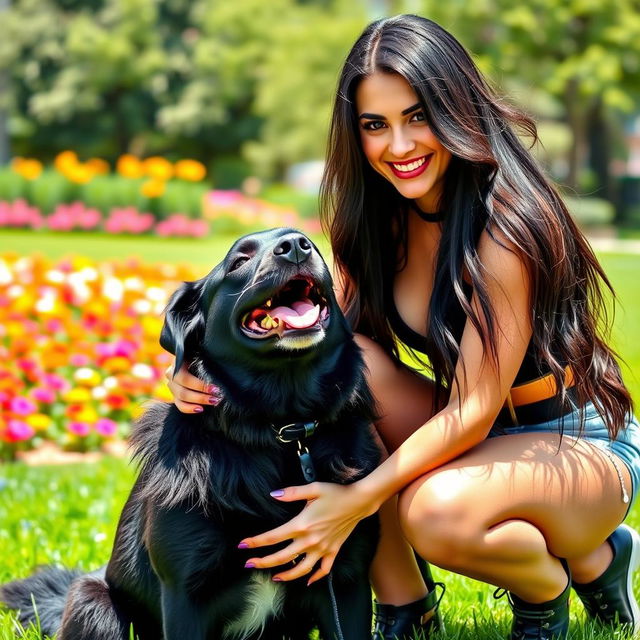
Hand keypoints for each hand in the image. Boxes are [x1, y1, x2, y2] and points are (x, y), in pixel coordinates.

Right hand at [165, 362, 221, 412]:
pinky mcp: (175, 396)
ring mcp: (172, 385)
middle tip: (216, 396)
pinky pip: (179, 405)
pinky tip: (200, 409)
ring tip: (213, 401)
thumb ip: (205, 362)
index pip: (185, 377)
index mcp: (177, 362)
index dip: (200, 385)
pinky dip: (189, 408)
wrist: (193, 360)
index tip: (215, 388)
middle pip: (183, 389)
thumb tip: (220, 370)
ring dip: (198, 400)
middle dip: (201, 395)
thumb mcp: (201, 356)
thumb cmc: (200, 357)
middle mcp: (171, 374)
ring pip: (181, 397)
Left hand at [238, 481, 378, 584]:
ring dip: (286, 575)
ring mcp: (322, 549)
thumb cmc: (335, 493)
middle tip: (249, 564)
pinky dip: (315, 577)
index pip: (273, 537)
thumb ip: (291, 493)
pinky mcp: (333, 551)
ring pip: (300, 569)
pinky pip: (323, 570)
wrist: (359, 501)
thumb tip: (272, 494)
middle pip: (282, 557)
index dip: (255, 542)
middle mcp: (310, 541)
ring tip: (274, 577)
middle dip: (263, 562)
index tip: (243, 546)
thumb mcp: (313, 488)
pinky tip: (307, 581)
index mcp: (301, 525)